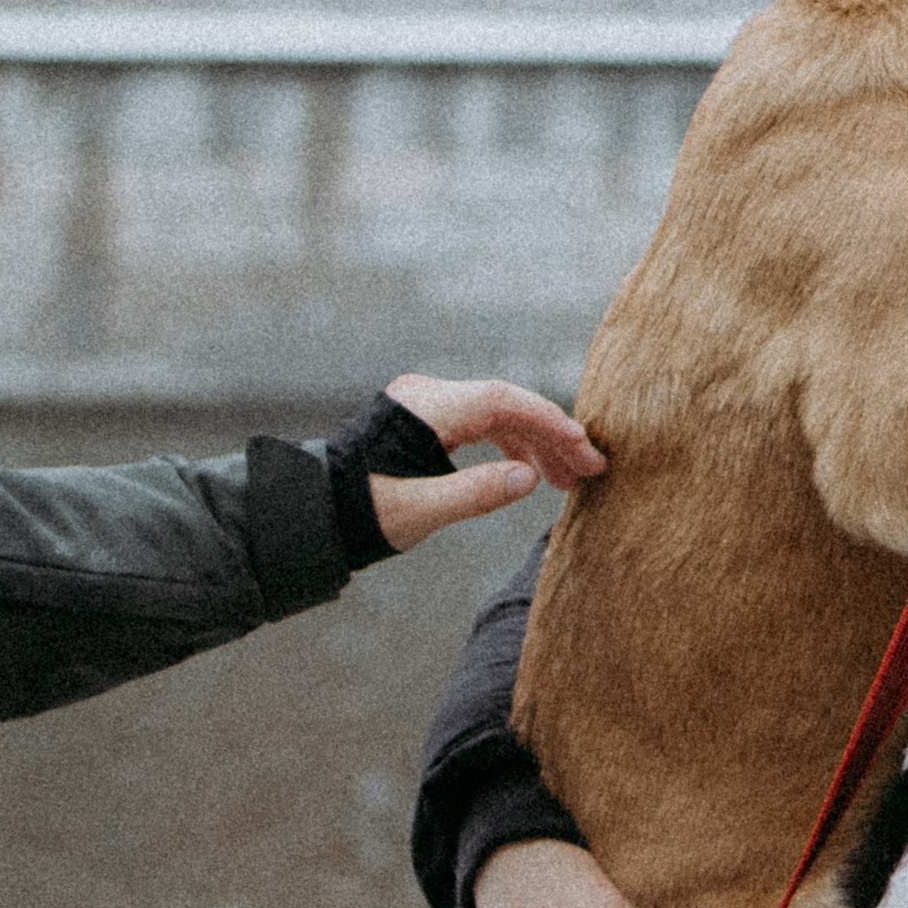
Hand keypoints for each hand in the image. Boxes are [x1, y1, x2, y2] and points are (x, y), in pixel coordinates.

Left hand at [369, 374, 605, 551]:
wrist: (318, 510)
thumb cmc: (363, 513)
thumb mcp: (420, 512)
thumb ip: (475, 493)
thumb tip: (529, 479)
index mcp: (425, 407)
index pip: (500, 401)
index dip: (547, 420)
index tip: (582, 447)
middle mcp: (427, 394)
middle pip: (504, 404)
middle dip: (550, 434)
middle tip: (589, 469)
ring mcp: (427, 403)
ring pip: (496, 412)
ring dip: (533, 442)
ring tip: (565, 480)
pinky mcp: (427, 417)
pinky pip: (480, 421)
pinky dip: (508, 443)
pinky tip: (528, 471)